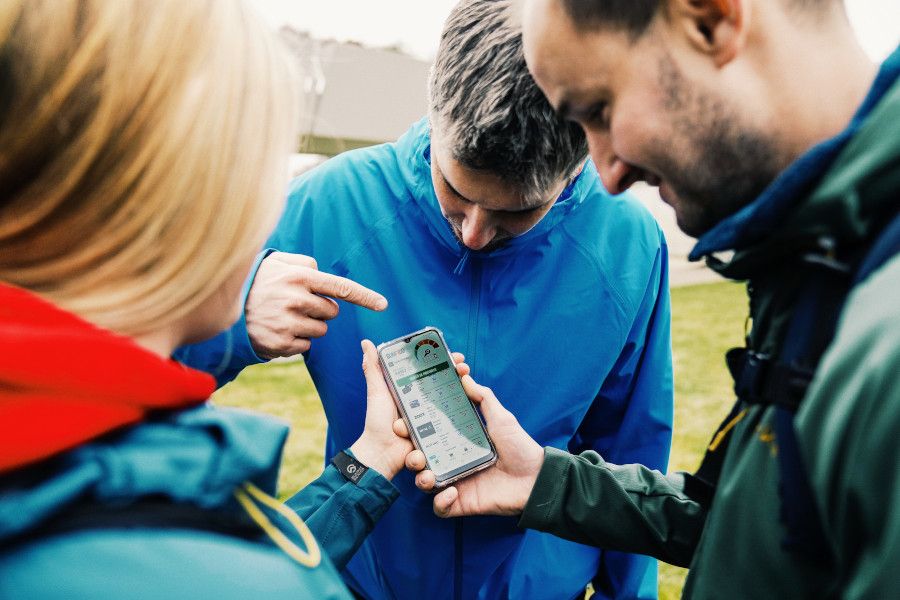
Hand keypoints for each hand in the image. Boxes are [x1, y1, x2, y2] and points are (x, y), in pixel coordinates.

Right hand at [245, 253, 387, 358]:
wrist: (222, 308)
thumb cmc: (257, 282)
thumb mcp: (277, 262)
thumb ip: (304, 263)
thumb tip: (323, 273)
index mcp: (299, 277)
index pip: (340, 287)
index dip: (364, 296)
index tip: (383, 305)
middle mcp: (296, 299)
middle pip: (332, 311)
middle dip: (321, 309)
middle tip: (298, 304)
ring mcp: (288, 323)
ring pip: (321, 330)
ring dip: (309, 325)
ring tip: (285, 317)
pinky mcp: (281, 344)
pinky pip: (306, 345)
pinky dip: (297, 340)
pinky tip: (278, 330)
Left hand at [350, 340, 467, 480]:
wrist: (382, 453)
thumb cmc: (377, 421)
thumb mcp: (377, 392)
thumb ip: (373, 369)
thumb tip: (366, 342)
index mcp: (411, 389)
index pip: (432, 370)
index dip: (445, 361)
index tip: (457, 356)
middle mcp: (423, 401)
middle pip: (446, 384)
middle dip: (458, 375)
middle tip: (465, 369)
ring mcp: (431, 417)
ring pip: (452, 402)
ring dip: (463, 393)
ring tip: (468, 384)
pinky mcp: (437, 432)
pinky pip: (450, 423)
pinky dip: (459, 416)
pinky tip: (467, 406)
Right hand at [406, 368, 543, 517]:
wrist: (537, 478)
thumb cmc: (520, 447)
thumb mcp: (501, 417)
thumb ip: (482, 398)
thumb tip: (465, 376)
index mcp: (456, 440)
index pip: (427, 434)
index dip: (412, 428)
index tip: (403, 420)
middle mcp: (452, 460)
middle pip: (419, 458)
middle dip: (409, 455)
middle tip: (413, 451)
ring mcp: (455, 482)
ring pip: (424, 482)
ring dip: (420, 478)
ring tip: (427, 473)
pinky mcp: (461, 503)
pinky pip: (441, 507)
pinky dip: (441, 501)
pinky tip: (452, 492)